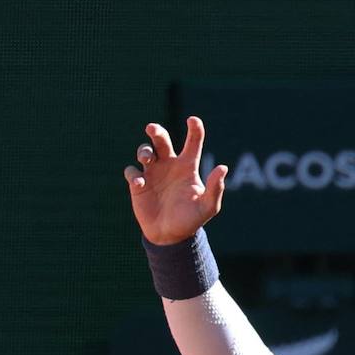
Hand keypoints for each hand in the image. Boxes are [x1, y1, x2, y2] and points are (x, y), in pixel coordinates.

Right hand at [124, 117, 227, 244]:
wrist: (171, 235)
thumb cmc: (192, 219)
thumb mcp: (208, 206)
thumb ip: (216, 188)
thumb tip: (223, 167)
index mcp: (187, 167)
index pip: (192, 143)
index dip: (194, 129)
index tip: (193, 119)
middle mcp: (169, 166)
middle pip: (161, 140)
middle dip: (156, 131)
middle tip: (152, 129)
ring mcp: (153, 173)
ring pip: (144, 151)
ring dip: (144, 150)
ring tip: (147, 158)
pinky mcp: (138, 184)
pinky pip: (132, 172)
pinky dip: (134, 174)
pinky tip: (140, 184)